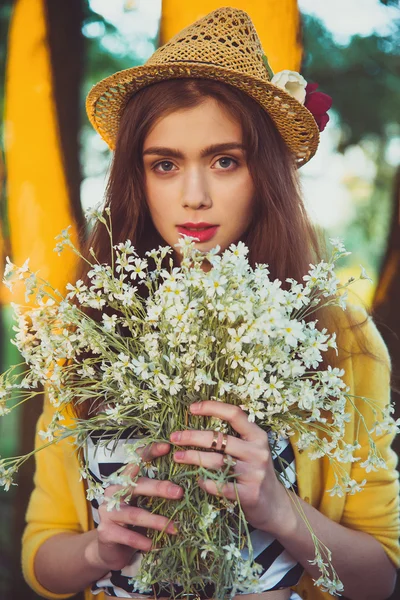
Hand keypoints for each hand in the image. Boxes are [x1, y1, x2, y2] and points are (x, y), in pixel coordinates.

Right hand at [88, 441, 182, 571]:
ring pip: (135, 514)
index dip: (150, 451)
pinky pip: (127, 535)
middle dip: (160, 488)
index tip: (168, 447)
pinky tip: (152, 545)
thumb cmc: (133, 522)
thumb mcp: (143, 503)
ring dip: (156, 521)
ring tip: (174, 528)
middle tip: (179, 492)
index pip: (136, 460)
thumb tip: (186, 483)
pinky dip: (141, 540)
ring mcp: (107, 511)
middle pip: (137, 485)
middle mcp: (113, 491)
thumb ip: (156, 492)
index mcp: (124, 480)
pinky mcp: (105, 531)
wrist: (110, 549)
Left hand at [170, 401, 294, 535]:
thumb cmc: (256, 472)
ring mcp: (254, 473)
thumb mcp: (252, 449)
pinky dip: (204, 481)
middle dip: (192, 436)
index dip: (212, 408)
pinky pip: (219, 485)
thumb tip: (202, 419)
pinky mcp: (249, 494)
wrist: (275, 506)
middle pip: (219, 438)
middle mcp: (257, 452)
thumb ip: (235, 436)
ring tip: (177, 457)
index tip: (191, 408)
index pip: (234, 414)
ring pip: (216, 461)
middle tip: (174, 437)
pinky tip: (197, 479)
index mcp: (258, 436)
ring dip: (192, 457)